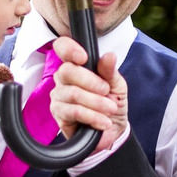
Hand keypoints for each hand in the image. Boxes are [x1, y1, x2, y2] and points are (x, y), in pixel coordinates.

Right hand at [48, 36, 128, 150]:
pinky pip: (73, 111)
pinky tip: (103, 121)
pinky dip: (92, 116)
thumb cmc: (112, 103)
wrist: (112, 129)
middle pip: (67, 71)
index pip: (62, 48)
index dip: (69, 49)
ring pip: (73, 94)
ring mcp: (58, 96)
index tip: (84, 58)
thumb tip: (109, 56)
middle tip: (107, 91)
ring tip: (110, 109)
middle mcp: (63, 79)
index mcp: (76, 65)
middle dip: (91, 82)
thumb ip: (110, 71)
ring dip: (96, 103)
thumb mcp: (117, 86)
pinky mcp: (58, 114)